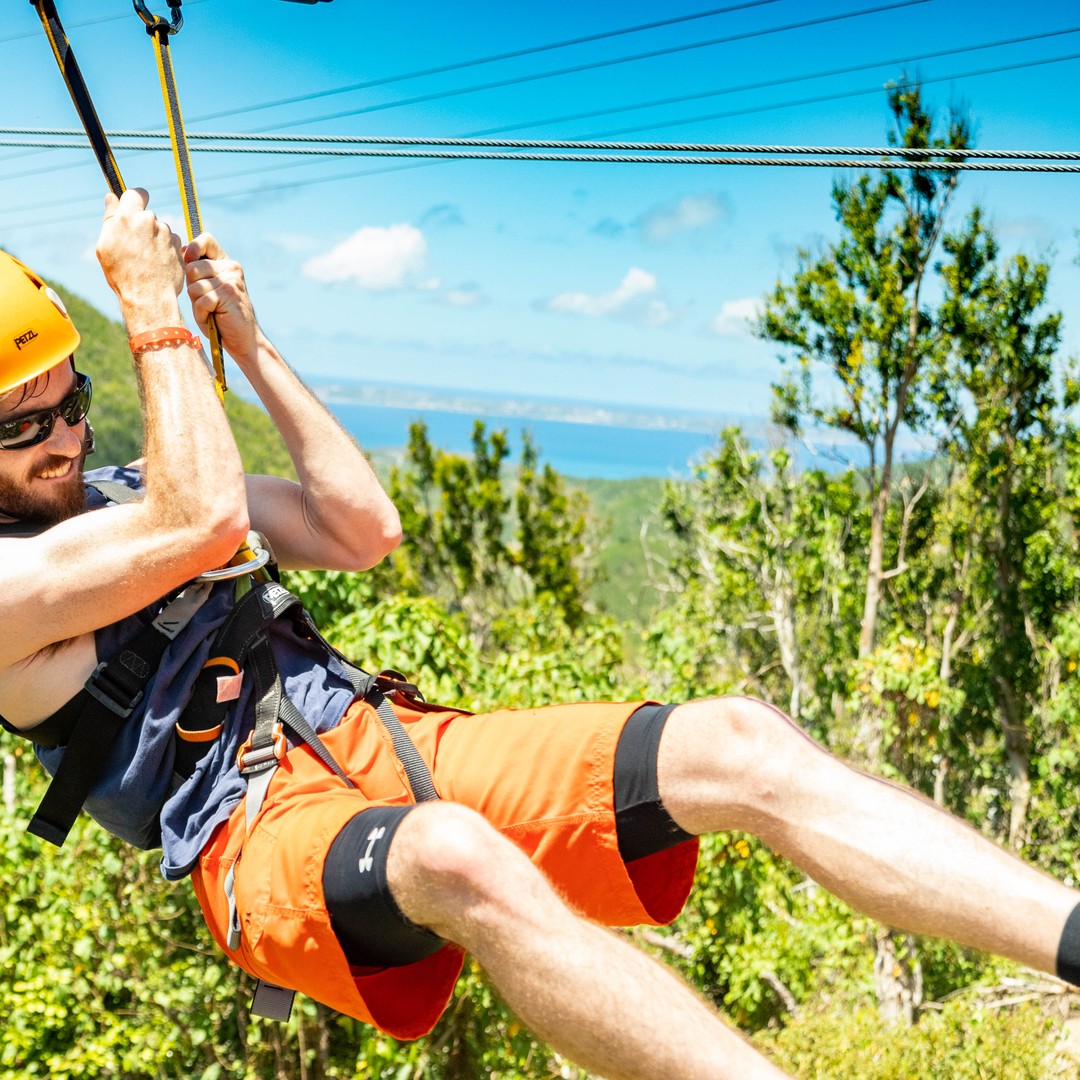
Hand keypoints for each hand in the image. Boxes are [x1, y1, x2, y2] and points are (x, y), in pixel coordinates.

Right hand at [95, 190, 184, 332]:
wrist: (148, 296)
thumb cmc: (122, 272)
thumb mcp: (105, 245)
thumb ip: (110, 218)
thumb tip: (112, 197)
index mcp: (129, 216)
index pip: (137, 193)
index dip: (136, 200)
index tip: (134, 208)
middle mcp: (151, 221)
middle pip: (147, 216)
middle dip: (142, 226)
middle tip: (134, 246)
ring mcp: (168, 235)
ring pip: (160, 231)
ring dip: (155, 240)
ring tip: (146, 261)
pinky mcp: (180, 248)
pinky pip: (171, 245)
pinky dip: (166, 252)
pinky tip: (158, 266)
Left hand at [183, 234, 258, 363]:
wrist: (244, 340)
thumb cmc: (221, 317)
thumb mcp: (206, 291)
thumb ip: (196, 273)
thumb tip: (182, 251)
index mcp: (226, 263)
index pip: (206, 239)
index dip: (193, 248)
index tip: (189, 260)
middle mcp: (231, 268)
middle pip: (192, 267)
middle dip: (192, 286)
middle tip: (206, 300)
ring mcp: (231, 280)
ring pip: (195, 286)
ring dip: (197, 303)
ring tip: (211, 311)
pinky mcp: (229, 294)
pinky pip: (201, 301)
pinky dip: (202, 313)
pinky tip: (214, 317)